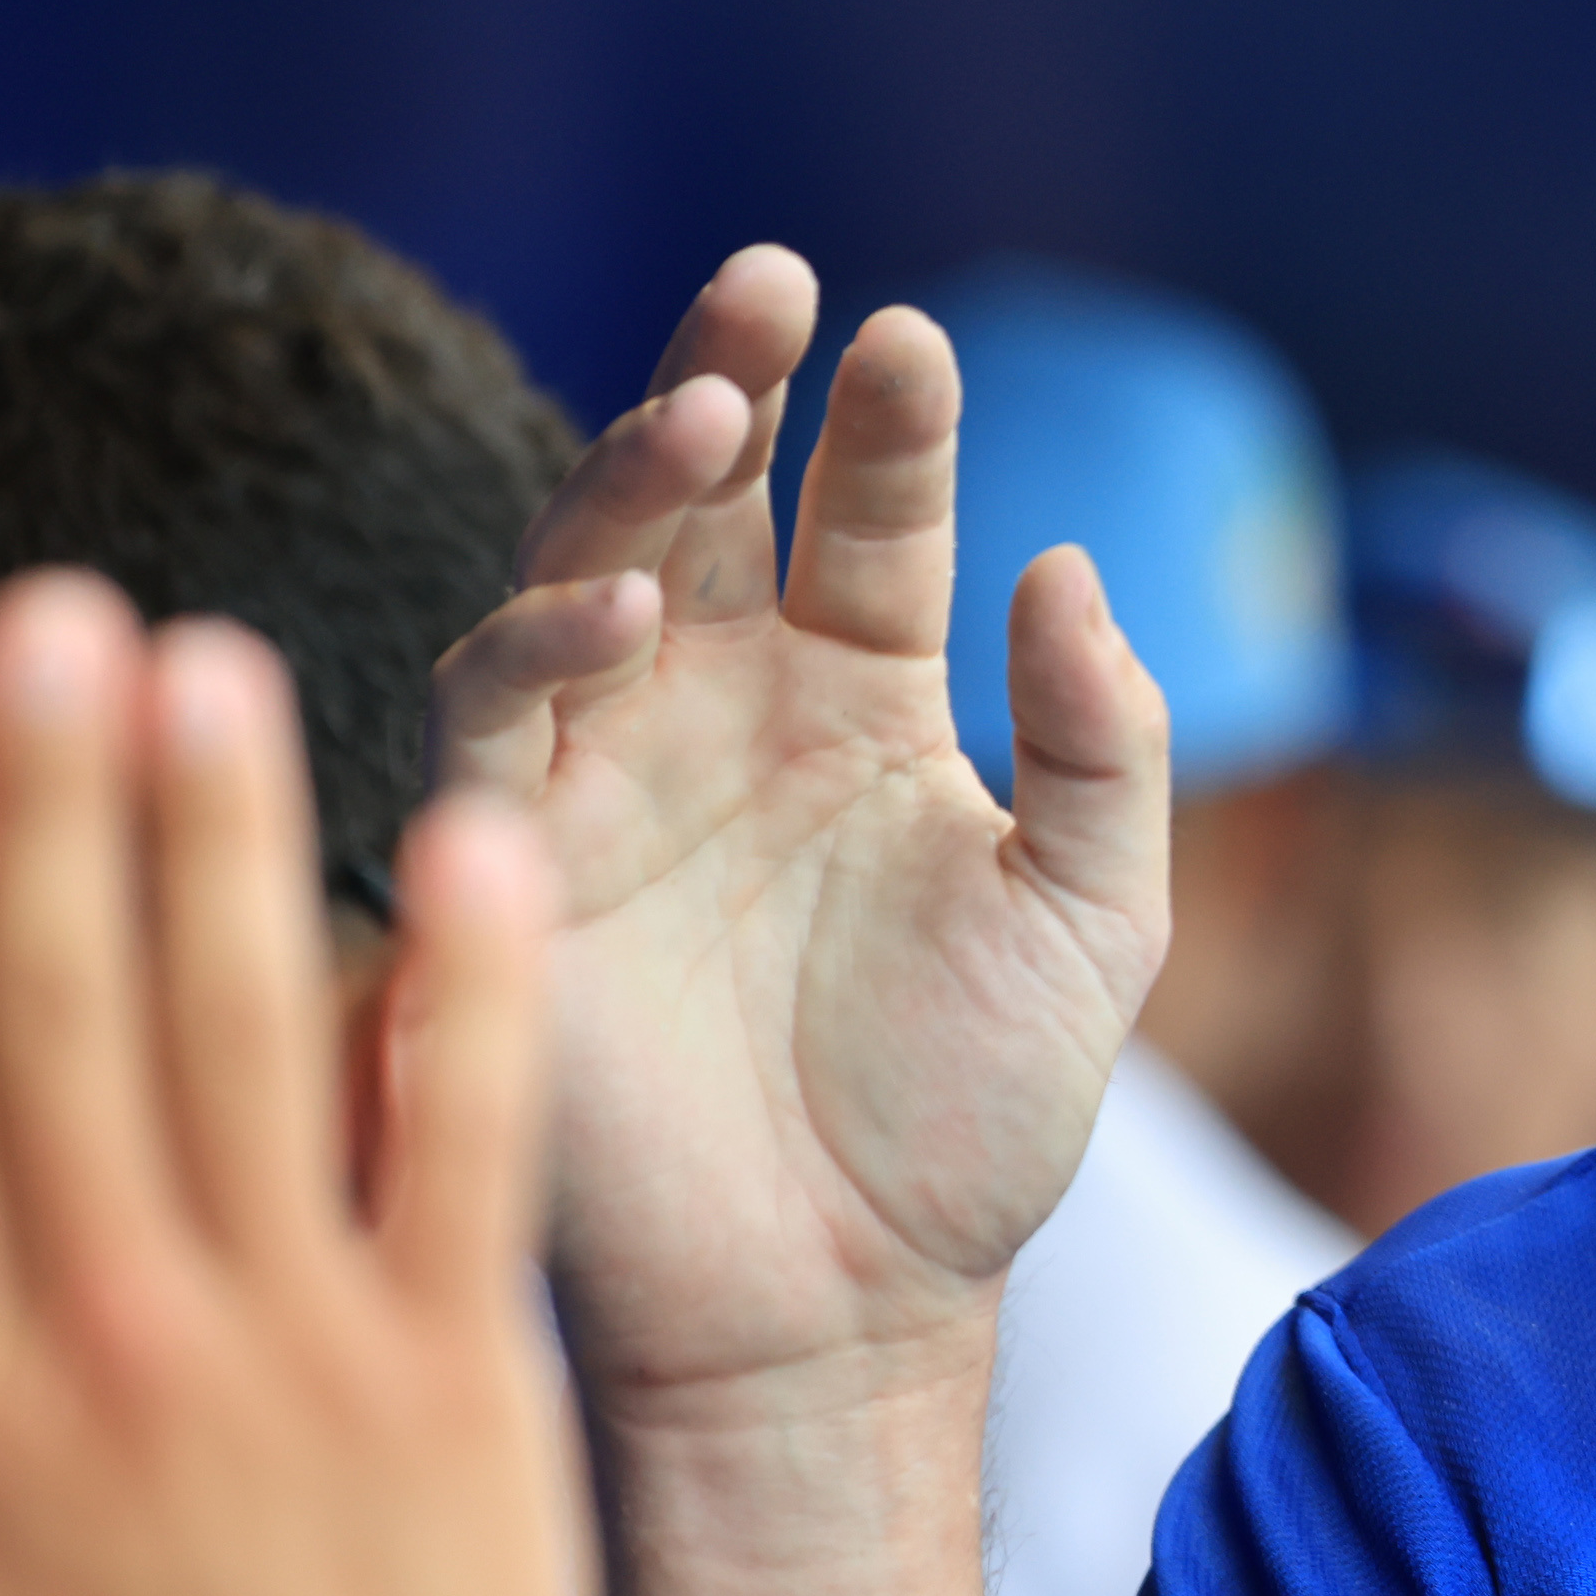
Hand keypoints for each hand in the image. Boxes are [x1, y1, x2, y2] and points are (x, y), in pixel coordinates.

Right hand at [0, 578, 582, 1595]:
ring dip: (229, 841)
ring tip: (214, 661)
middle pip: (73, 1026)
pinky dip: (471, 989)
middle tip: (46, 609)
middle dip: (52, 806)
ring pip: (253, 1044)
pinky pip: (469, 1146)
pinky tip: (481, 830)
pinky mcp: (465, 1379)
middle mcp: (114, 1348)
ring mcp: (299, 1355)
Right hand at [435, 250, 1169, 1415]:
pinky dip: (543, 651)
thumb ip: (1104, 743)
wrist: (848, 1309)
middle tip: (766, 286)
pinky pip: (491, 723)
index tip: (916, 341)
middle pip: (706, 501)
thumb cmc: (973, 1123)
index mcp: (861, 703)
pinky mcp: (509, 866)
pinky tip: (622, 617)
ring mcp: (607, 779)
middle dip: (722, 377)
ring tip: (700, 415)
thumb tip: (1073, 565)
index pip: (869, 518)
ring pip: (582, 573)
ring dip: (627, 484)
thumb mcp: (1095, 918)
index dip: (888, 426)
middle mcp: (721, 711)